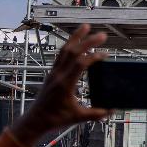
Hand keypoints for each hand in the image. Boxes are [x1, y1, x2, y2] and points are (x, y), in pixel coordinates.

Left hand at [11, 24, 109, 146]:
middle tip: (102, 35)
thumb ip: (95, 114)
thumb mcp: (77, 117)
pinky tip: (76, 42)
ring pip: (64, 50)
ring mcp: (53, 73)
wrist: (35, 120)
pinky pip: (60, 55)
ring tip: (86, 27)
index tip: (105, 54)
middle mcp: (58, 75)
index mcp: (65, 84)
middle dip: (87, 41)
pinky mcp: (52, 74)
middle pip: (72, 51)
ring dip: (75, 37)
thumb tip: (111, 111)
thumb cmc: (55, 119)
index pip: (80, 64)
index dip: (94, 57)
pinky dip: (69, 46)